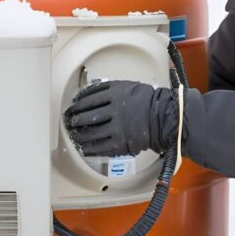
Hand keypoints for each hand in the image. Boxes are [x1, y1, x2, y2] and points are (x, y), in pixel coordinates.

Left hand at [63, 79, 181, 156]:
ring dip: (79, 135)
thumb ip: (111, 89)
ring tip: (74, 135)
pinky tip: (84, 147)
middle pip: (87, 116)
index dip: (77, 104)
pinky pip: (99, 147)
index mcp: (115, 93)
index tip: (72, 107)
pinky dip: (89, 148)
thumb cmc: (149, 101)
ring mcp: (116, 128)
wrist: (165, 117)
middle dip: (75, 120)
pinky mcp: (120, 143)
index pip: (88, 98)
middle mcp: (113, 110)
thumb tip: (92, 93)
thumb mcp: (128, 86)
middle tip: (70, 121)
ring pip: (90, 133)